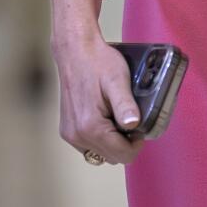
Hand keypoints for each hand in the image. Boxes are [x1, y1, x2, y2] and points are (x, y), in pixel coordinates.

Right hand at [46, 0, 144, 166]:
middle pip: (112, 157)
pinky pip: (90, 145)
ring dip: (112, 141)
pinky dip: (100, 137)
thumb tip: (133, 125)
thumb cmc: (98, 62)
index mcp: (91, 126)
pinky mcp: (67, 130)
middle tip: (128, 117)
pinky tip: (104, 117)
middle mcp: (77, 135)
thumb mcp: (117, 80)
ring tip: (115, 115)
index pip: (123, 155)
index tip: (139, 125)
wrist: (75, 50)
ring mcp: (70, 134)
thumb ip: (125, 105)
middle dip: (125, 142)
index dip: (136, 143)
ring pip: (101, 153)